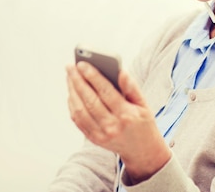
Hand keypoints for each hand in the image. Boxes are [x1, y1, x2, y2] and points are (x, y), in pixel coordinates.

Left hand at [66, 62, 171, 182]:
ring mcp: (101, 134)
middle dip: (78, 81)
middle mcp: (112, 126)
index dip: (93, 77)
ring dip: (72, 91)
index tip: (82, 64)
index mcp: (126, 115)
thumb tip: (121, 71)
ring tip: (70, 76)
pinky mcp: (93, 139)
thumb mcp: (144, 104)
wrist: (142, 150)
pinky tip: (72, 92)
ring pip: (80, 110)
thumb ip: (132, 87)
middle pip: (90, 100)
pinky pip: (78, 120)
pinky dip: (72, 104)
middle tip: (71, 66)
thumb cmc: (142, 122)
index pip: (106, 92)